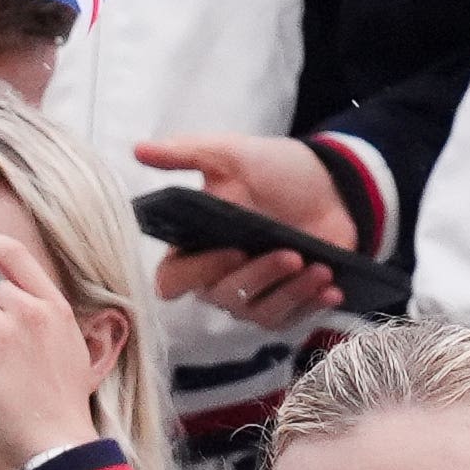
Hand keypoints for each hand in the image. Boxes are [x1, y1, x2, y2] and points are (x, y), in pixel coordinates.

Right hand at [135, 133, 350, 330]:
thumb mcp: (231, 153)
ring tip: (318, 269)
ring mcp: (254, 294)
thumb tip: (138, 149)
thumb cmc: (274, 170)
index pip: (172, 279)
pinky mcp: (287, 303)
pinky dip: (310, 305)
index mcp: (196, 246)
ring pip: (258, 313)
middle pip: (224, 297)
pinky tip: (331, 288)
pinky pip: (290, 320)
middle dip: (260, 276)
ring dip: (290, 293)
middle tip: (292, 254)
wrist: (330, 182)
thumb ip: (185, 153)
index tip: (233, 251)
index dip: (197, 274)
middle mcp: (219, 276)